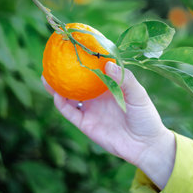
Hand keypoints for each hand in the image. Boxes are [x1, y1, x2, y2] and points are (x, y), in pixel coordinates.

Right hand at [42, 61, 175, 188]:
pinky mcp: (85, 124)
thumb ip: (124, 79)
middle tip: (52, 60)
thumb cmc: (146, 117)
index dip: (83, 60)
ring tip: (46, 76)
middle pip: (76, 82)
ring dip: (56, 87)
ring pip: (68, 96)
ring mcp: (90, 110)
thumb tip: (107, 64)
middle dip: (63, 72)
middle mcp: (96, 96)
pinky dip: (61, 103)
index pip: (93, 70)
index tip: (74, 47)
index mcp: (109, 86)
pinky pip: (69, 112)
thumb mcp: (138, 94)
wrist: (145, 146)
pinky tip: (56, 94)